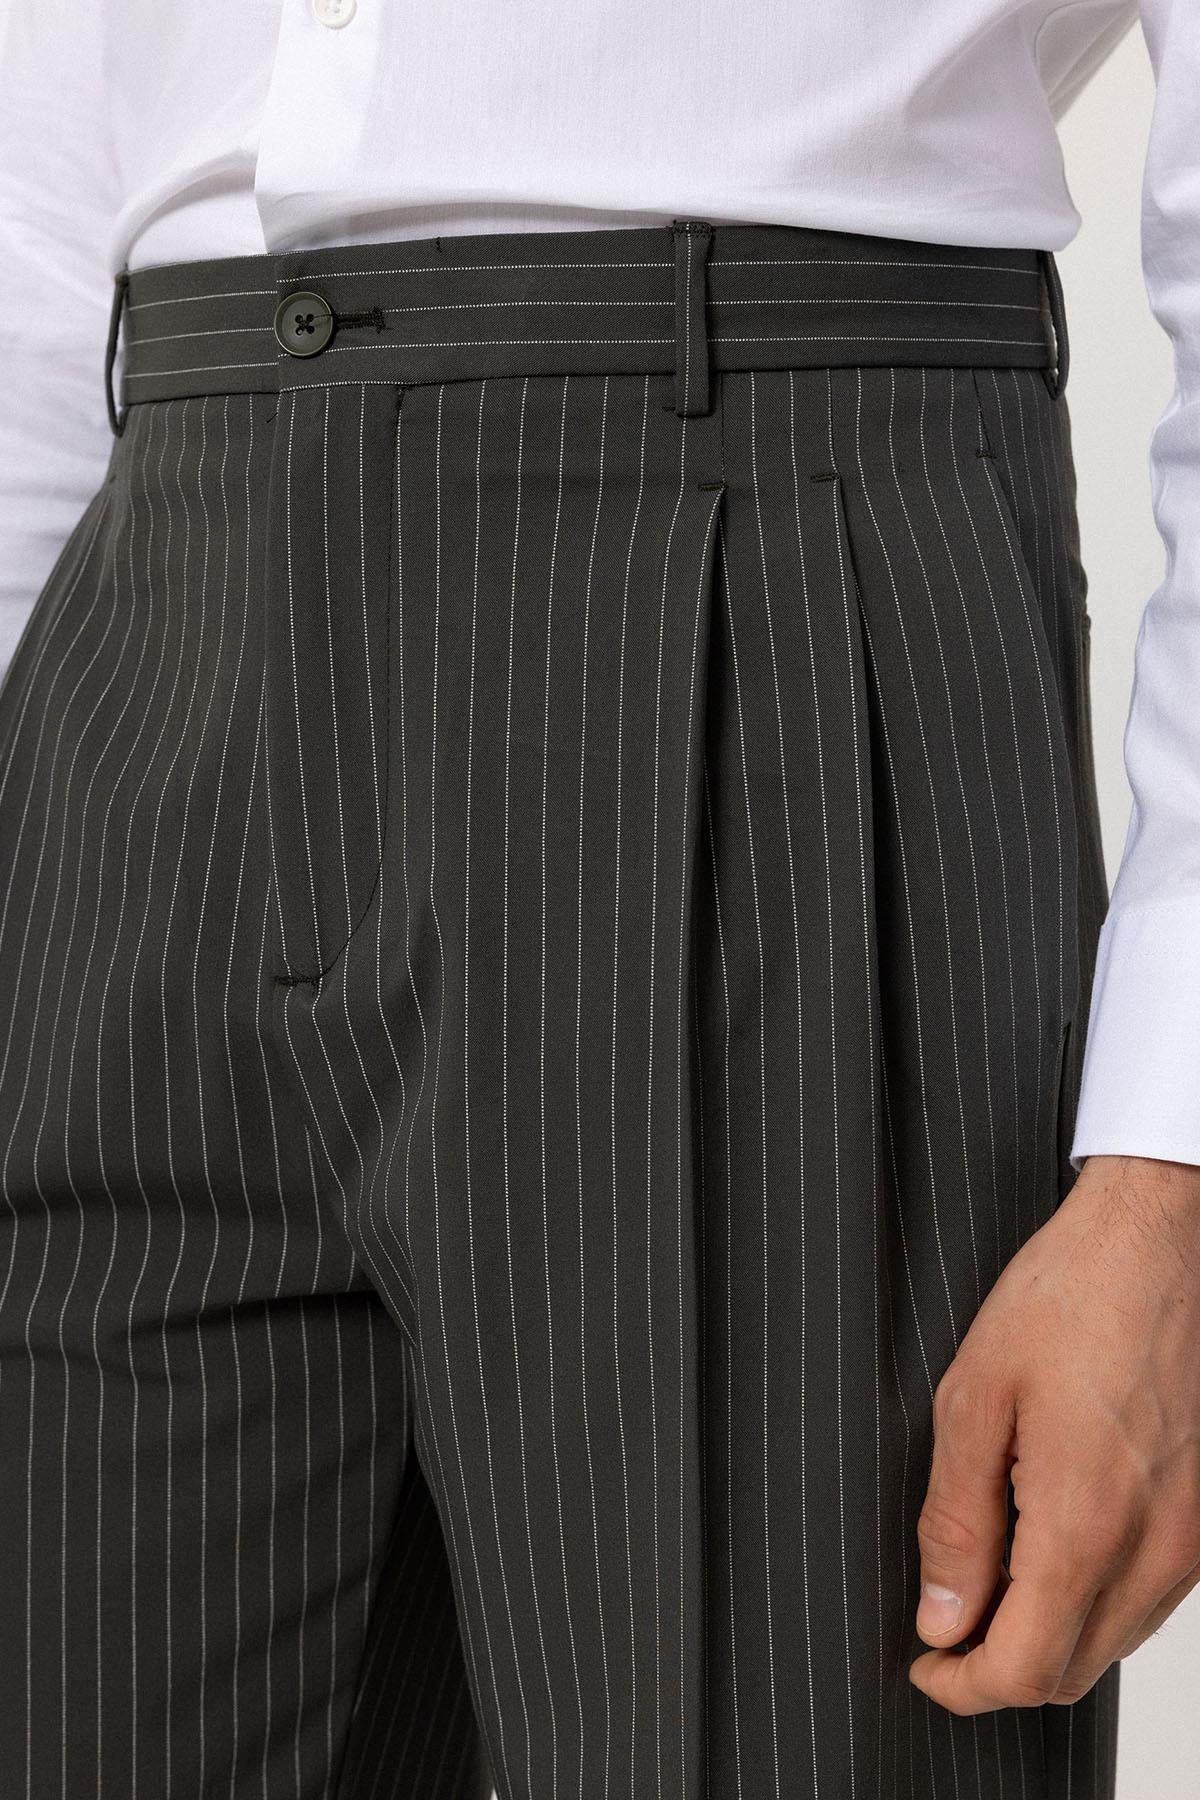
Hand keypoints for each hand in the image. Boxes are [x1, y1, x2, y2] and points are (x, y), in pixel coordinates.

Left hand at [908, 1152, 1199, 1713]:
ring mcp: (1192, 1535)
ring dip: (1050, 1637)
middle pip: (1072, 1671)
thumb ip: (956, 1521)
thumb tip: (943, 1616)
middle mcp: (1154, 1546)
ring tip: (989, 1584)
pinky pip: (1149, 1596)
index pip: (1026, 1668)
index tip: (925, 1663)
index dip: (963, 1684)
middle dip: (1000, 1669)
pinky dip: (1095, 1601)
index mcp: (1086, 1523)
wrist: (1158, 1239)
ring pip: (1114, 1640)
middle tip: (945, 1626)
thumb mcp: (975, 1397)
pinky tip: (1051, 1550)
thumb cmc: (1068, 1298)